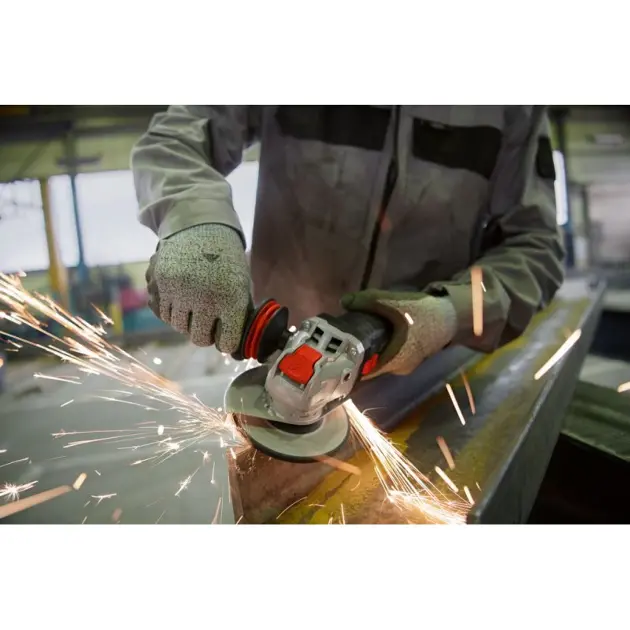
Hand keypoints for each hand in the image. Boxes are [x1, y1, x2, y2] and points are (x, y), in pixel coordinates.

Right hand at [146, 224, 250, 352]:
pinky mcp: (161, 284)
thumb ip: (240, 315)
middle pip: (199, 339)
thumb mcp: (241, 285)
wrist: (201, 227)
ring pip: (179, 327)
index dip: (226, 342)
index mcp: (232, 299)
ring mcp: (180, 291)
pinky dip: (172, 311)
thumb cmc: (227, 261)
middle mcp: (205, 298)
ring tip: (194, 307)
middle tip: (207, 323)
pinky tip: (180, 299)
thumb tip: (239, 349)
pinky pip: (164, 314)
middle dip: (205, 335)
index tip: (225, 337)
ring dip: (187, 322)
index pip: (227, 342)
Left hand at [341, 290, 456, 377]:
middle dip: (357, 354)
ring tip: (354, 338)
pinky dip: (381, 347)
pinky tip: (373, 335)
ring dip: (370, 350)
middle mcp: (400, 367)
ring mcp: (407, 363)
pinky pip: (390, 354)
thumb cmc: (422, 313)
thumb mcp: (392, 302)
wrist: (451, 314)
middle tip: (341, 341)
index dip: (349, 365)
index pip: (365, 372)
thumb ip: (366, 301)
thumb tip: (343, 302)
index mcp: (394, 360)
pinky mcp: (412, 356)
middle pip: (372, 365)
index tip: (335, 355)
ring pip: (382, 359)